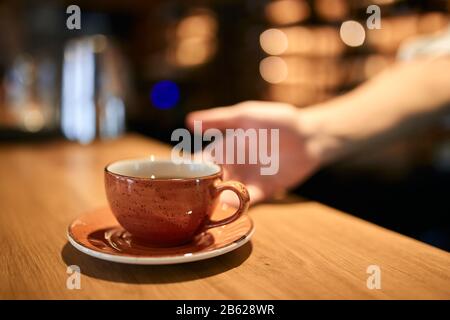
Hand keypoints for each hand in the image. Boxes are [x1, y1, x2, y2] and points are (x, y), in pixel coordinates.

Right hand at [186, 101, 324, 204]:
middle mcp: (232, 167)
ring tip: (205, 205)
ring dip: (215, 200)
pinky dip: (238, 204)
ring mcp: (246, 180)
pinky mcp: (263, 191)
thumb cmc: (277, 120)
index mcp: (224, 150)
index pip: (199, 163)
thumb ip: (218, 120)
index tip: (175, 178)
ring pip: (224, 195)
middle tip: (187, 197)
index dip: (188, 170)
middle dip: (199, 190)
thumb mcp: (245, 116)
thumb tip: (188, 121)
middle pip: (209, 182)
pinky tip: (229, 205)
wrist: (308, 135)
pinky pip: (246, 201)